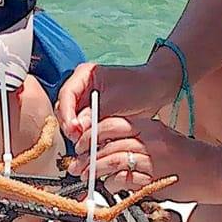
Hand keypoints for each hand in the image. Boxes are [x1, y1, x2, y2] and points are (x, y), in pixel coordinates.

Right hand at [55, 58, 179, 144]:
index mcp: (84, 75)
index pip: (66, 94)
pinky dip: (85, 136)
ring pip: (71, 120)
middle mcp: (81, 88)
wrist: (156, 91)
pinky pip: (82, 127)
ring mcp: (85, 102)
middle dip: (70, 125)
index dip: (67, 113)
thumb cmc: (140, 87)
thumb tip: (78, 128)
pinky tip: (92, 145)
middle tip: (78, 140)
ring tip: (86, 145)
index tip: (74, 129)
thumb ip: (96, 113)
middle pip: (64, 109)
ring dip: (76, 133)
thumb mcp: (117, 100)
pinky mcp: (92, 115)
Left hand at [68, 115, 221, 201]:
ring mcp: (153, 159)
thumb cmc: (190, 156)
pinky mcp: (156, 178)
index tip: (82, 143)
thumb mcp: (164, 137)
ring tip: (86, 176)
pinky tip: (109, 185)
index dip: (92, 134)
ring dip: (95, 169)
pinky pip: (127, 180)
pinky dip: (114, 183)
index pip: (112, 124)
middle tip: (78, 164)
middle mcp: (150, 139)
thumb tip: (110, 148)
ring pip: (113, 160)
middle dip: (88, 155)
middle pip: (108, 143)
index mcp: (150, 126)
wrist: (217, 170)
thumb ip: (139, 139)